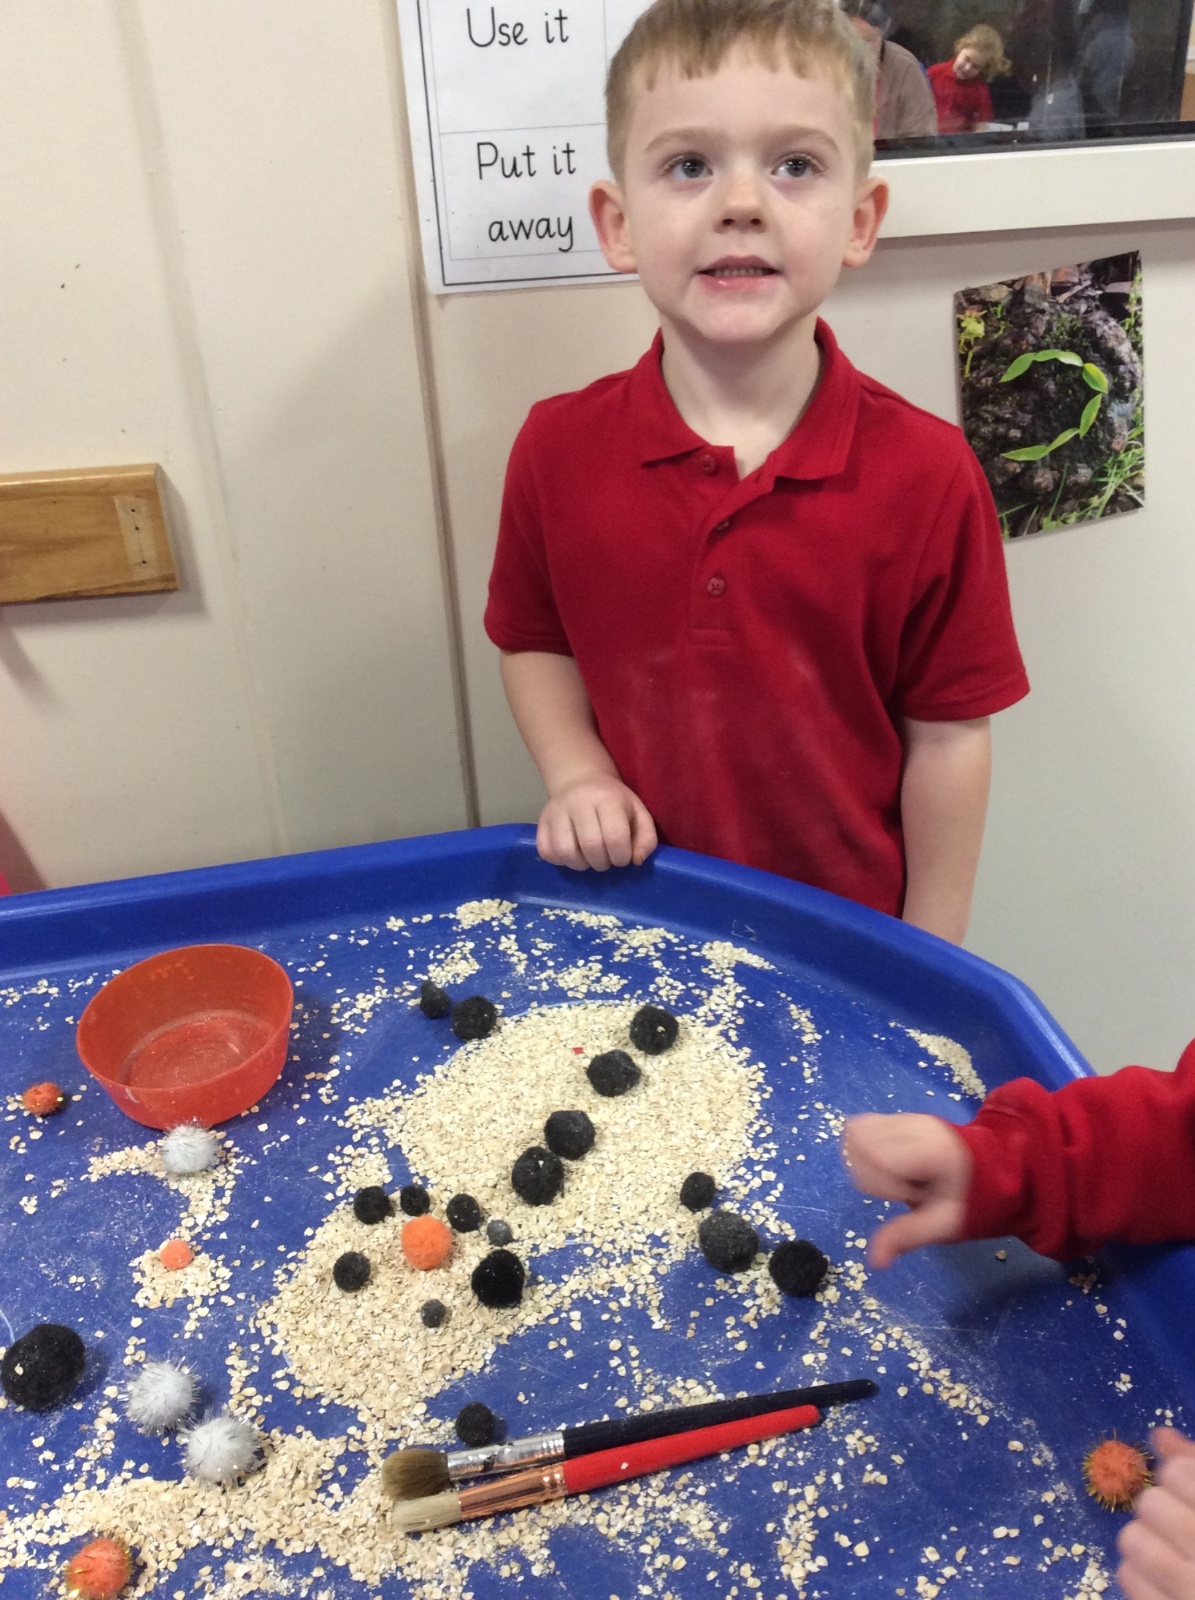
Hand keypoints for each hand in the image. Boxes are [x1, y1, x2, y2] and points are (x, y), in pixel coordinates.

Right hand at [536, 775, 657, 870]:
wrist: (581, 780)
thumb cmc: (614, 802)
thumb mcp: (638, 813)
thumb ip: (646, 838)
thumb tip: (636, 861)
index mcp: (607, 798)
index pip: (615, 837)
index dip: (621, 856)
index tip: (622, 857)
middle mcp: (578, 802)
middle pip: (591, 846)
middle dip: (602, 863)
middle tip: (606, 859)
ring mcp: (556, 812)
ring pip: (565, 851)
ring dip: (581, 865)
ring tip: (588, 859)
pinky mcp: (541, 822)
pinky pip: (546, 852)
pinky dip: (560, 861)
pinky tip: (572, 854)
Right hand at [842, 1113, 971, 1266]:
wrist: (988, 1166)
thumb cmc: (967, 1198)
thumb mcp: (943, 1223)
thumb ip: (908, 1236)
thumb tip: (874, 1261)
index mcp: (929, 1149)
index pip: (878, 1157)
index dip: (882, 1184)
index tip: (907, 1195)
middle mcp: (913, 1125)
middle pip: (860, 1143)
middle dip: (870, 1174)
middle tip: (902, 1186)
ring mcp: (903, 1116)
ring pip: (856, 1132)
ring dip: (863, 1160)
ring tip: (893, 1173)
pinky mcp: (895, 1115)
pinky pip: (860, 1126)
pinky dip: (862, 1148)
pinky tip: (884, 1163)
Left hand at [1118, 1428, 1194, 1598]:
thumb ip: (1194, 1464)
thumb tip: (1160, 1435)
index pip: (1178, 1473)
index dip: (1177, 1475)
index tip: (1186, 1488)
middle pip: (1149, 1503)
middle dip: (1159, 1506)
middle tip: (1178, 1520)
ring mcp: (1187, 1590)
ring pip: (1132, 1540)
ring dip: (1143, 1538)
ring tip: (1167, 1547)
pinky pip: (1126, 1576)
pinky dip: (1137, 1572)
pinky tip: (1159, 1575)